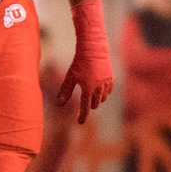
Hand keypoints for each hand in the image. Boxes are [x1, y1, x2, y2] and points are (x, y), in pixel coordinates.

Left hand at [57, 0, 113, 123]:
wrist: (93, 49)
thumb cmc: (79, 62)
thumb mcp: (70, 76)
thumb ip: (65, 91)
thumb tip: (59, 104)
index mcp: (87, 88)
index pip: (85, 107)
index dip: (82, 116)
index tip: (79, 122)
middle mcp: (98, 88)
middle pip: (95, 104)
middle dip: (90, 106)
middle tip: (85, 105)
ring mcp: (106, 83)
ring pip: (102, 98)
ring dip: (97, 100)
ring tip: (91, 96)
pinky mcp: (111, 78)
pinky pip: (109, 91)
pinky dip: (104, 93)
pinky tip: (99, 90)